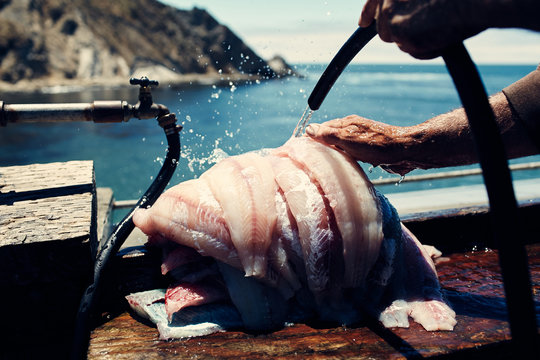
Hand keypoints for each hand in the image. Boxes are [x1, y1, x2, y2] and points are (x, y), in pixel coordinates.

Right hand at [305, 115, 416, 174]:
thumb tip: (309, 129)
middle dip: (321, 146)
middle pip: (331, 136)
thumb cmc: (377, 145)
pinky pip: (351, 153)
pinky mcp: (370, 150)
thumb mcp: (348, 140)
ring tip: (326, 165)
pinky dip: (345, 159)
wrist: (406, 152)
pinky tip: (345, 167)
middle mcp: (353, 129)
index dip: (311, 137)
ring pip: (341, 146)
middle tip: (312, 160)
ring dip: (334, 154)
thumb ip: (329, 135)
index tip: (302, 149)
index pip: (322, 128)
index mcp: (347, 123)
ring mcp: (362, 139)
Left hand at [359, 0, 483, 58]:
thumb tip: (397, 22)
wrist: (474, 1)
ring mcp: (391, 16)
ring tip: (439, 27)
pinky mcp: (399, 32)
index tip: (362, 23)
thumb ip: (412, 3)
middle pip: (385, 28)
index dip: (368, 11)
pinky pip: (412, 51)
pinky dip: (426, 50)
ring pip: (398, 41)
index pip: (376, 0)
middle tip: (427, 25)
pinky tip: (441, 36)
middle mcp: (389, 0)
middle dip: (402, 31)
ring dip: (415, 41)